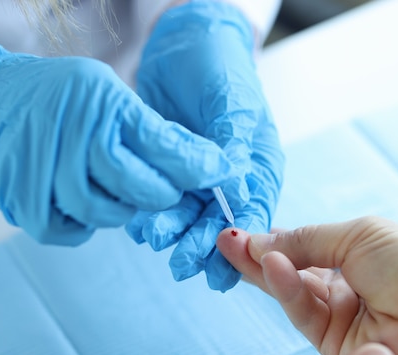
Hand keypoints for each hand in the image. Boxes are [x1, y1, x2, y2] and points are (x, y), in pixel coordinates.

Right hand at [0, 44, 235, 244]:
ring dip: (123, 208)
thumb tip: (203, 162)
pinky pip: (73, 232)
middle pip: (143, 190)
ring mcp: (48, 176)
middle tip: (164, 188)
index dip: (202, 167)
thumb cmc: (56, 96)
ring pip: (110, 215)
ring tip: (115, 188)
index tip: (221, 174)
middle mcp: (77, 140)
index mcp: (103, 107)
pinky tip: (82, 201)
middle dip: (164, 193)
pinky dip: (85, 224)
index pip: (168, 148)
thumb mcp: (107, 91)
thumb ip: (150, 128)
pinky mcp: (26, 205)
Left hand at [127, 2, 283, 290]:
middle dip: (201, 246)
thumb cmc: (218, 65)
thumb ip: (234, 146)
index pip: (254, 211)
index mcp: (258, 162)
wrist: (181, 42)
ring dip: (174, 231)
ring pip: (190, 215)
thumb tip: (239, 192)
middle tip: (180, 265)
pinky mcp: (172, 169)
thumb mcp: (232, 102)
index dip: (240, 243)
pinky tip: (138, 224)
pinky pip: (164, 199)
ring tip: (153, 238)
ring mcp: (201, 174)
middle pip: (220, 222)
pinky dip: (153, 213)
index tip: (221, 269)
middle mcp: (232, 175)